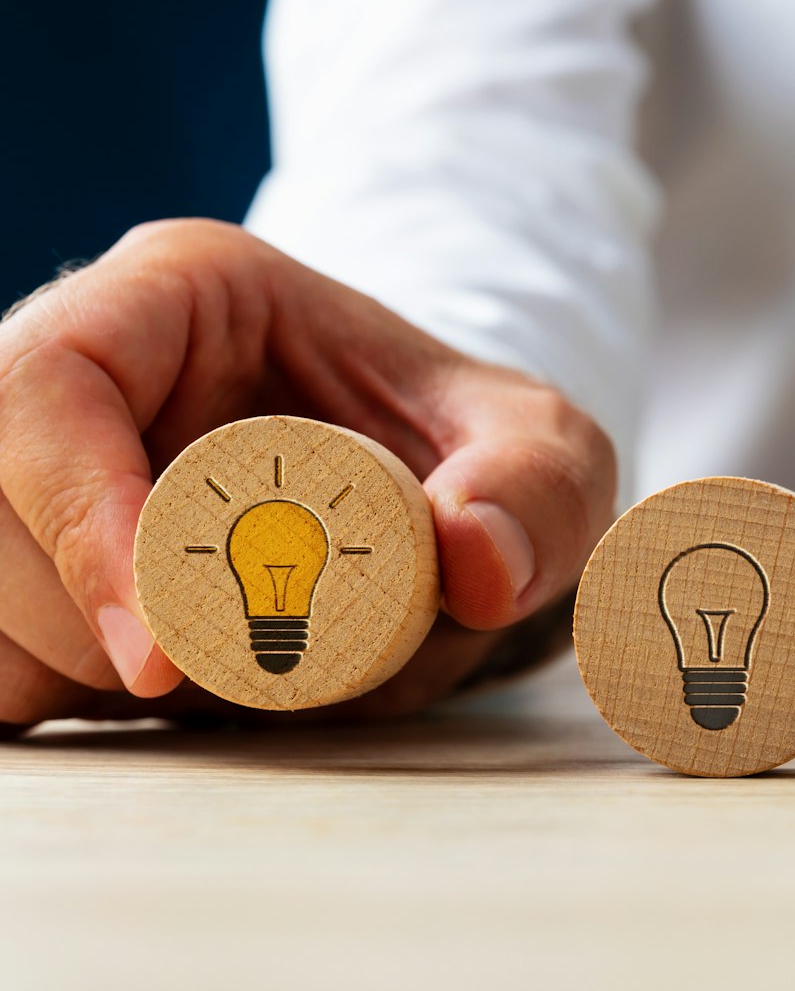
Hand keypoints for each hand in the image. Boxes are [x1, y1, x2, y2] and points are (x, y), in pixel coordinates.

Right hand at [0, 219, 615, 731]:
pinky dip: (51, 696)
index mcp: (179, 293)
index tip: (163, 658)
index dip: (83, 525)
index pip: (50, 388)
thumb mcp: (546, 453)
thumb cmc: (473, 453)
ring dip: (73, 673)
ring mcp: (25, 461)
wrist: (430, 498)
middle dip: (89, 626)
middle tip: (231, 675)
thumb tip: (474, 563)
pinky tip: (158, 691)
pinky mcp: (18, 549)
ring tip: (222, 671)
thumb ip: (535, 495)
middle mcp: (73, 362)